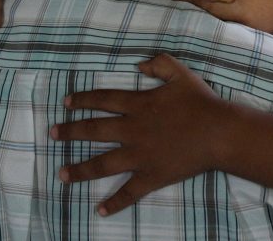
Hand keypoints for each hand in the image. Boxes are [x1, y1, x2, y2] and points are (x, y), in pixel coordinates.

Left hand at [50, 53, 226, 215]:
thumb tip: (137, 64)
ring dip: (80, 169)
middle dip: (70, 132)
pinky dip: (115, 202)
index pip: (103, 100)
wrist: (220, 133)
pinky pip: (130, 192)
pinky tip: (100, 210)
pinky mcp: (152, 176)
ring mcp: (140, 155)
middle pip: (94, 131)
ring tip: (61, 174)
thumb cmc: (201, 102)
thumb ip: (158, 63)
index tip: (66, 103)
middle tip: (52, 134)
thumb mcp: (180, 72)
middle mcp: (133, 130)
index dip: (83, 100)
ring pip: (103, 164)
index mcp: (138, 104)